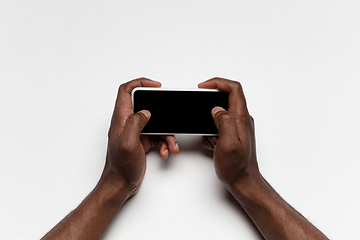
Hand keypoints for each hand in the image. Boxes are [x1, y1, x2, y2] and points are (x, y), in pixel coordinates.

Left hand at [103, 78, 179, 196]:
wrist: (120, 185)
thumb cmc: (121, 167)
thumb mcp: (128, 143)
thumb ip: (135, 122)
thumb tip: (145, 111)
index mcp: (120, 119)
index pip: (125, 91)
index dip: (139, 82)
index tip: (155, 85)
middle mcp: (127, 123)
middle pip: (145, 106)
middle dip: (161, 112)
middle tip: (169, 114)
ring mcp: (135, 132)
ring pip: (155, 124)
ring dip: (166, 134)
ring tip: (171, 145)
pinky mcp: (141, 141)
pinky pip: (157, 136)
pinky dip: (164, 143)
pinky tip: (166, 151)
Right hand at [198, 78, 258, 187]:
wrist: (243, 182)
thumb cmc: (237, 167)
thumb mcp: (228, 144)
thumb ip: (224, 122)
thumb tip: (217, 109)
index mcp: (241, 118)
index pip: (234, 88)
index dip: (218, 82)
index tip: (203, 87)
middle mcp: (242, 120)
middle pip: (227, 98)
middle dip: (210, 105)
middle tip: (202, 115)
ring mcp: (238, 127)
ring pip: (221, 114)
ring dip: (210, 123)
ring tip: (211, 139)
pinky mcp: (233, 135)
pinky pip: (220, 126)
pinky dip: (212, 132)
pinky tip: (213, 145)